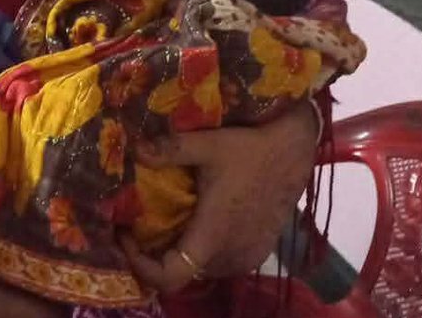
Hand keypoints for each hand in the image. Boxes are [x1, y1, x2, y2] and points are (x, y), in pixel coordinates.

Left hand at [120, 102, 317, 292]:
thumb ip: (170, 149)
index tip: (127, 237)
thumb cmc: (252, 148)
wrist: (295, 150)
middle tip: (140, 223)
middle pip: (183, 271)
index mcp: (213, 234)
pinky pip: (222, 262)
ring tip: (168, 221)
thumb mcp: (209, 144)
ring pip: (203, 268)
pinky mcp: (259, 251)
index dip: (141, 265)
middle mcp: (230, 255)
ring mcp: (247, 256)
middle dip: (157, 252)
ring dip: (183, 251)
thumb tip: (135, 149)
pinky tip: (200, 221)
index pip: (170, 277)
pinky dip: (206, 249)